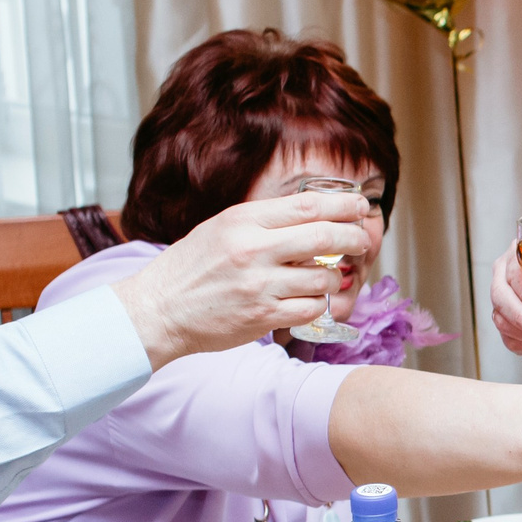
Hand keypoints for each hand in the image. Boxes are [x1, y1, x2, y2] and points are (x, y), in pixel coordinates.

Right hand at [112, 190, 374, 366]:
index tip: (359, 206)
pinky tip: (307, 300)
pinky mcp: (263, 316)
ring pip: (323, 277)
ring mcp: (260, 285)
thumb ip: (262, 220)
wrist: (159, 310)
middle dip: (353, 237)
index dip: (342, 204)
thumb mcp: (220, 228)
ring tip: (325, 277)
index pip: (307, 205)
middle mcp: (253, 249)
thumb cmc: (190, 268)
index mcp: (242, 221)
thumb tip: (310, 213)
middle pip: (324, 236)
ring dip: (333, 278)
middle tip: (362, 240)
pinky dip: (316, 304)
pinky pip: (311, 308)